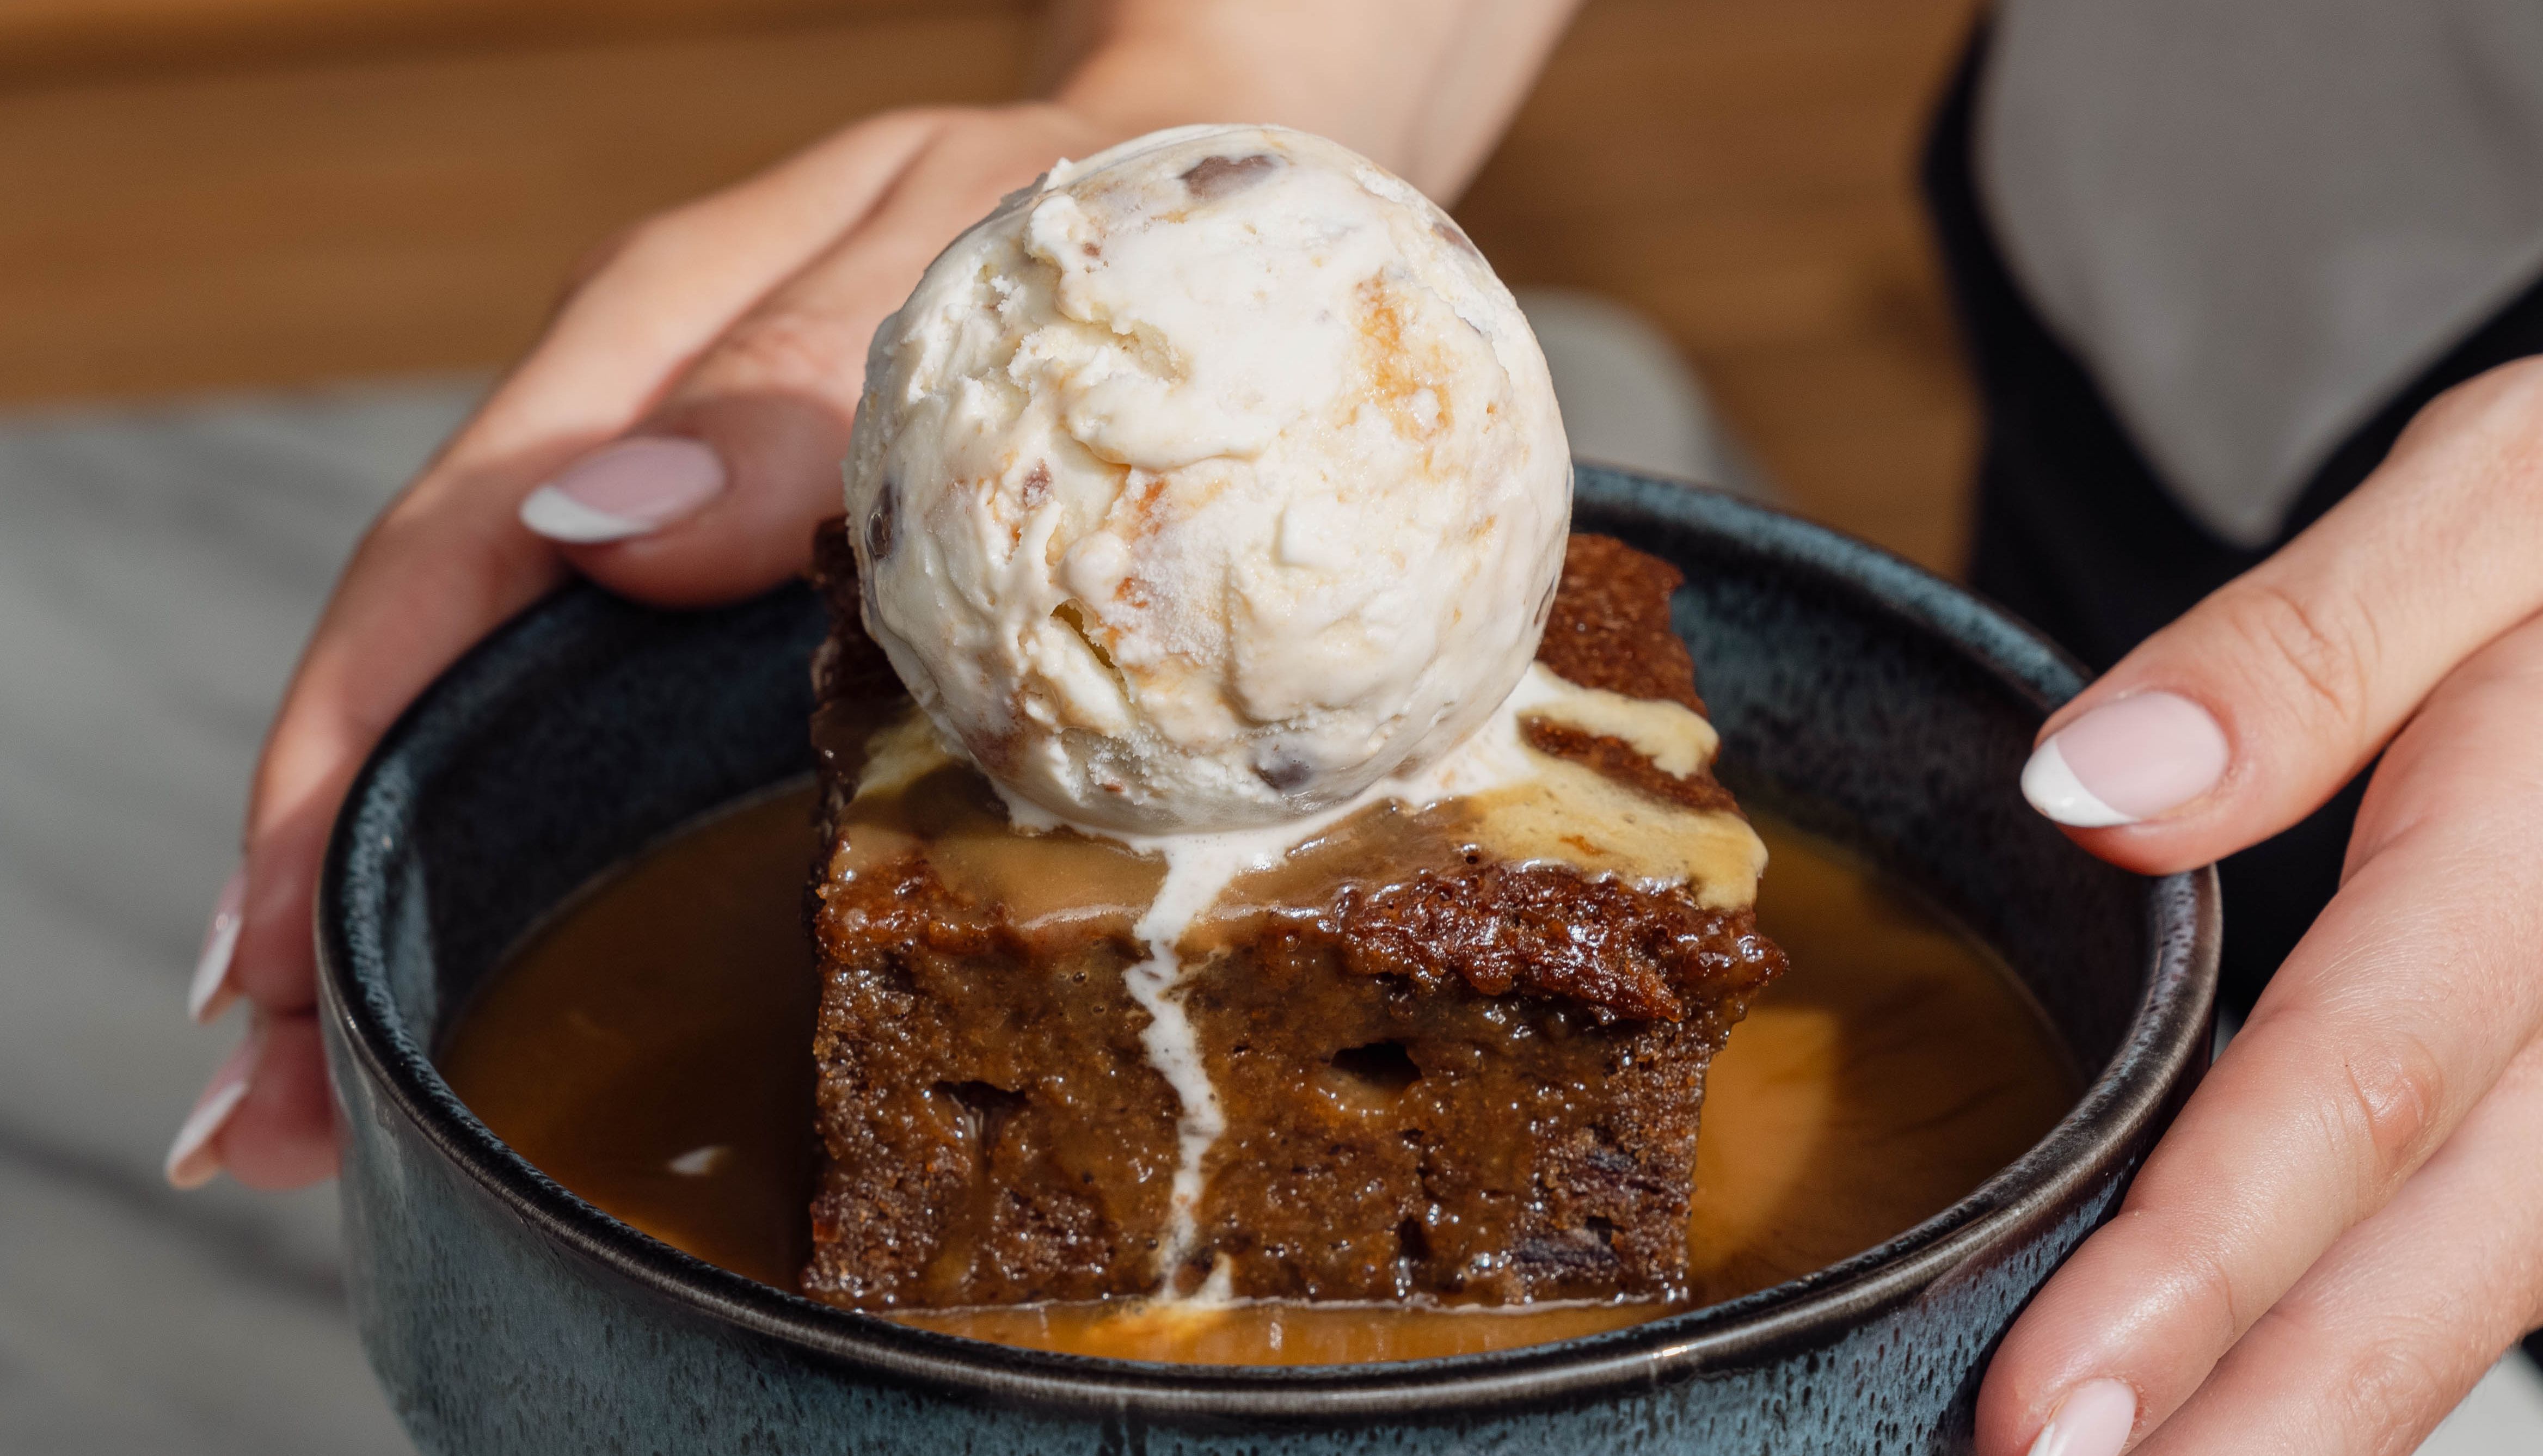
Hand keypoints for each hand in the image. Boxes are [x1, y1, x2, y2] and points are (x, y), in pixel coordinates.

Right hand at [166, 0, 1583, 1189]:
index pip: (449, 567)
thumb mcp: (943, 258)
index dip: (346, 769)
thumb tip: (599, 536)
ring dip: (421, 907)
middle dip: (337, 893)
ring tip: (336, 1108)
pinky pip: (637, 718)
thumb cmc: (1088, 217)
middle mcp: (646, 446)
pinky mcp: (780, 586)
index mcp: (651, 349)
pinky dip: (555, 848)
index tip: (278, 958)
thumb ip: (788, 386)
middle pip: (441, 675)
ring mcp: (707, 524)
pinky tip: (514, 968)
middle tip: (266, 1113)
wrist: (1212, 182)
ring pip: (519, 718)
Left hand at [1982, 357, 2542, 1454]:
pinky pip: (2519, 1243)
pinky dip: (2394, 1338)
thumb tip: (2098, 794)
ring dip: (2325, 1415)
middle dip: (2261, 1421)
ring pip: (2492, 1285)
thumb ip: (2304, 648)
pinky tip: (2277, 1404)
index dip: (2204, 1264)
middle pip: (2445, 1257)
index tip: (2052, 1411)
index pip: (2361, 1083)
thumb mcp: (2494, 500)